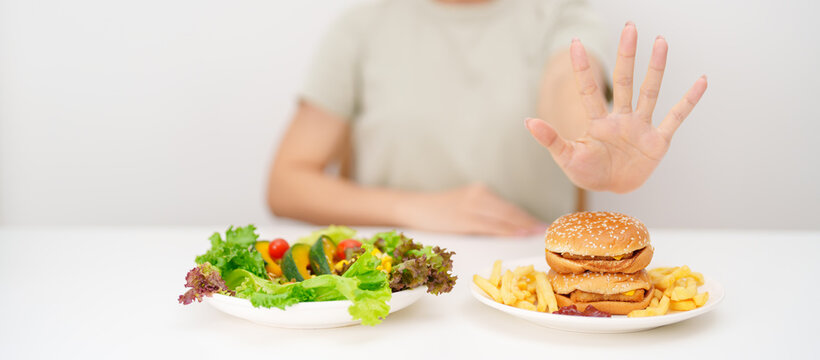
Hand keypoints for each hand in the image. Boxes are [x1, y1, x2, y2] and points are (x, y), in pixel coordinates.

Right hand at [395, 183, 543, 235]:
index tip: (541, 225)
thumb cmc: (437, 210)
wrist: (412, 207)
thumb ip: (483, 213)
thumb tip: (506, 228)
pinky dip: (506, 230)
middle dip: (529, 222)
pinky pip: (490, 226)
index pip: (508, 207)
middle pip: (510, 212)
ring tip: (537, 234)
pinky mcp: (463, 219)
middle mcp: (479, 195)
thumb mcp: (463, 205)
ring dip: (522, 226)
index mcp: (480, 191)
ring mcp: (471, 206)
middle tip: (547, 231)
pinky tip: (518, 234)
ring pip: (504, 218)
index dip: (526, 217)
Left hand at [526, 22, 707, 192]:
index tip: (574, 43)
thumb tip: (527, 122)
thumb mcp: (567, 158)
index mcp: (598, 121)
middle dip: (627, 54)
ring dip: (656, 68)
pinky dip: (689, 100)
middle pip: (624, 80)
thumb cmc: (588, 173)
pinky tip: (701, 81)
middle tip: (630, 26)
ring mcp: (640, 126)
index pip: (588, 89)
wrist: (613, 190)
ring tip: (660, 41)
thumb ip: (550, 140)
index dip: (582, 68)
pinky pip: (676, 117)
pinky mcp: (658, 140)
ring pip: (649, 91)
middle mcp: (621, 118)